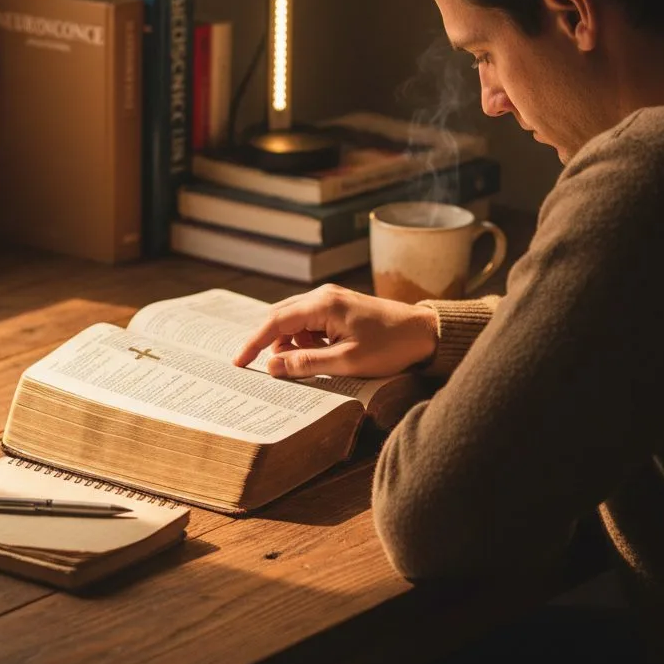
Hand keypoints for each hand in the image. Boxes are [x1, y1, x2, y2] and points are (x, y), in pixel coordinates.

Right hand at [233, 284, 437, 378]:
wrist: (425, 333)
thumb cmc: (390, 347)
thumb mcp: (347, 361)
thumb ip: (306, 363)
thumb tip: (272, 366)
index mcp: (322, 305)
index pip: (275, 322)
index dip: (253, 343)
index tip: (238, 362)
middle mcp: (323, 296)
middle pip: (279, 317)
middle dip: (267, 343)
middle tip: (257, 367)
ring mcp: (331, 300)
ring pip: (294, 321)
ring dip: (289, 344)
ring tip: (297, 367)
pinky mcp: (339, 309)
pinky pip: (310, 323)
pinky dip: (304, 341)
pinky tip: (314, 357)